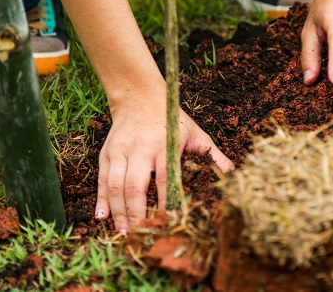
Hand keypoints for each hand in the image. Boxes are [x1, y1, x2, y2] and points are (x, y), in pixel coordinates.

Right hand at [94, 88, 232, 233]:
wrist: (139, 96)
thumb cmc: (171, 118)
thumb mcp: (195, 132)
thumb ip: (212, 154)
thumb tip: (232, 173)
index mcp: (165, 144)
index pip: (165, 178)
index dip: (166, 201)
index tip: (169, 221)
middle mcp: (140, 148)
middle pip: (136, 186)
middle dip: (137, 213)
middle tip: (141, 235)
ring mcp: (121, 151)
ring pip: (115, 185)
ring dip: (119, 212)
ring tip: (123, 233)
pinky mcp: (107, 153)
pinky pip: (101, 179)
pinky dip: (101, 199)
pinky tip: (102, 217)